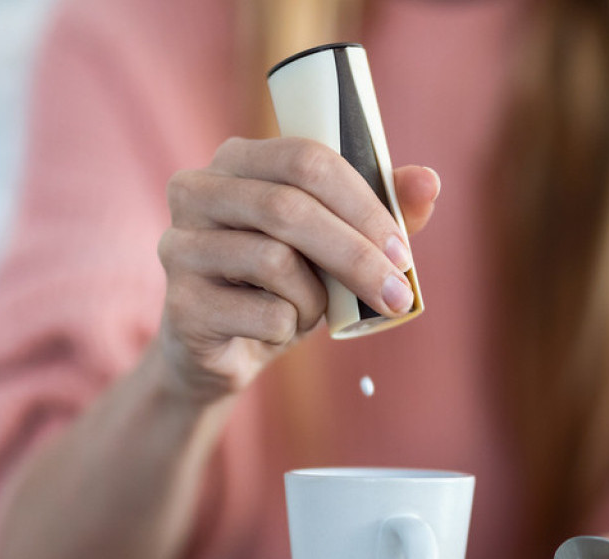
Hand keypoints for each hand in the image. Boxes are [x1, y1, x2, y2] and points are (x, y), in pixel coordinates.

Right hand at [157, 136, 439, 403]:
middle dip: (355, 254)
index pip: (305, 159)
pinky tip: (275, 329)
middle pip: (288, 208)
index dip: (362, 202)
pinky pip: (264, 314)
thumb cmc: (282, 282)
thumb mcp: (332, 243)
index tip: (402, 249)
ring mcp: (179, 246)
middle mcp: (195, 191)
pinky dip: (290, 328)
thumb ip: (380, 209)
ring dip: (315, 297)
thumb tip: (429, 182)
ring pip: (276, 262)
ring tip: (311, 310)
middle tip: (397, 294)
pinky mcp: (181, 305)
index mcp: (236, 159)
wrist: (223, 349)